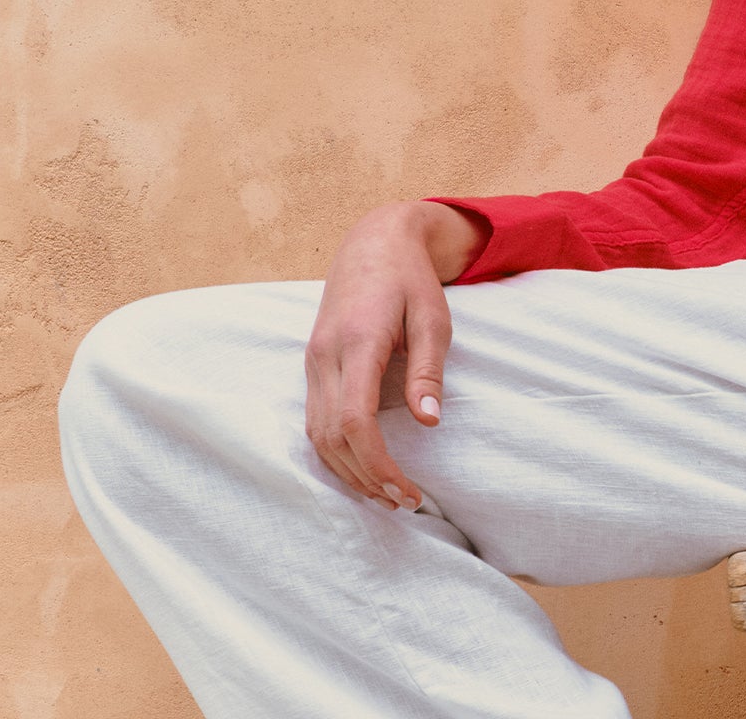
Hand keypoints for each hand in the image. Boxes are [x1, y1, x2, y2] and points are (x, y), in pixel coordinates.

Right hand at [304, 200, 484, 512]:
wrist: (374, 242)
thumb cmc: (411, 279)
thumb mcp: (433, 318)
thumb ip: (428, 372)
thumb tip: (428, 424)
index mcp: (357, 342)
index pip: (354, 421)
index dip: (377, 464)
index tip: (406, 491)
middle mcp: (324, 356)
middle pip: (330, 437)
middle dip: (364, 478)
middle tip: (403, 503)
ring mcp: (312, 361)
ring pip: (315, 434)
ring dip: (347, 471)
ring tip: (385, 495)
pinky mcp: (312, 365)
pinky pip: (314, 420)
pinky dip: (333, 451)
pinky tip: (360, 467)